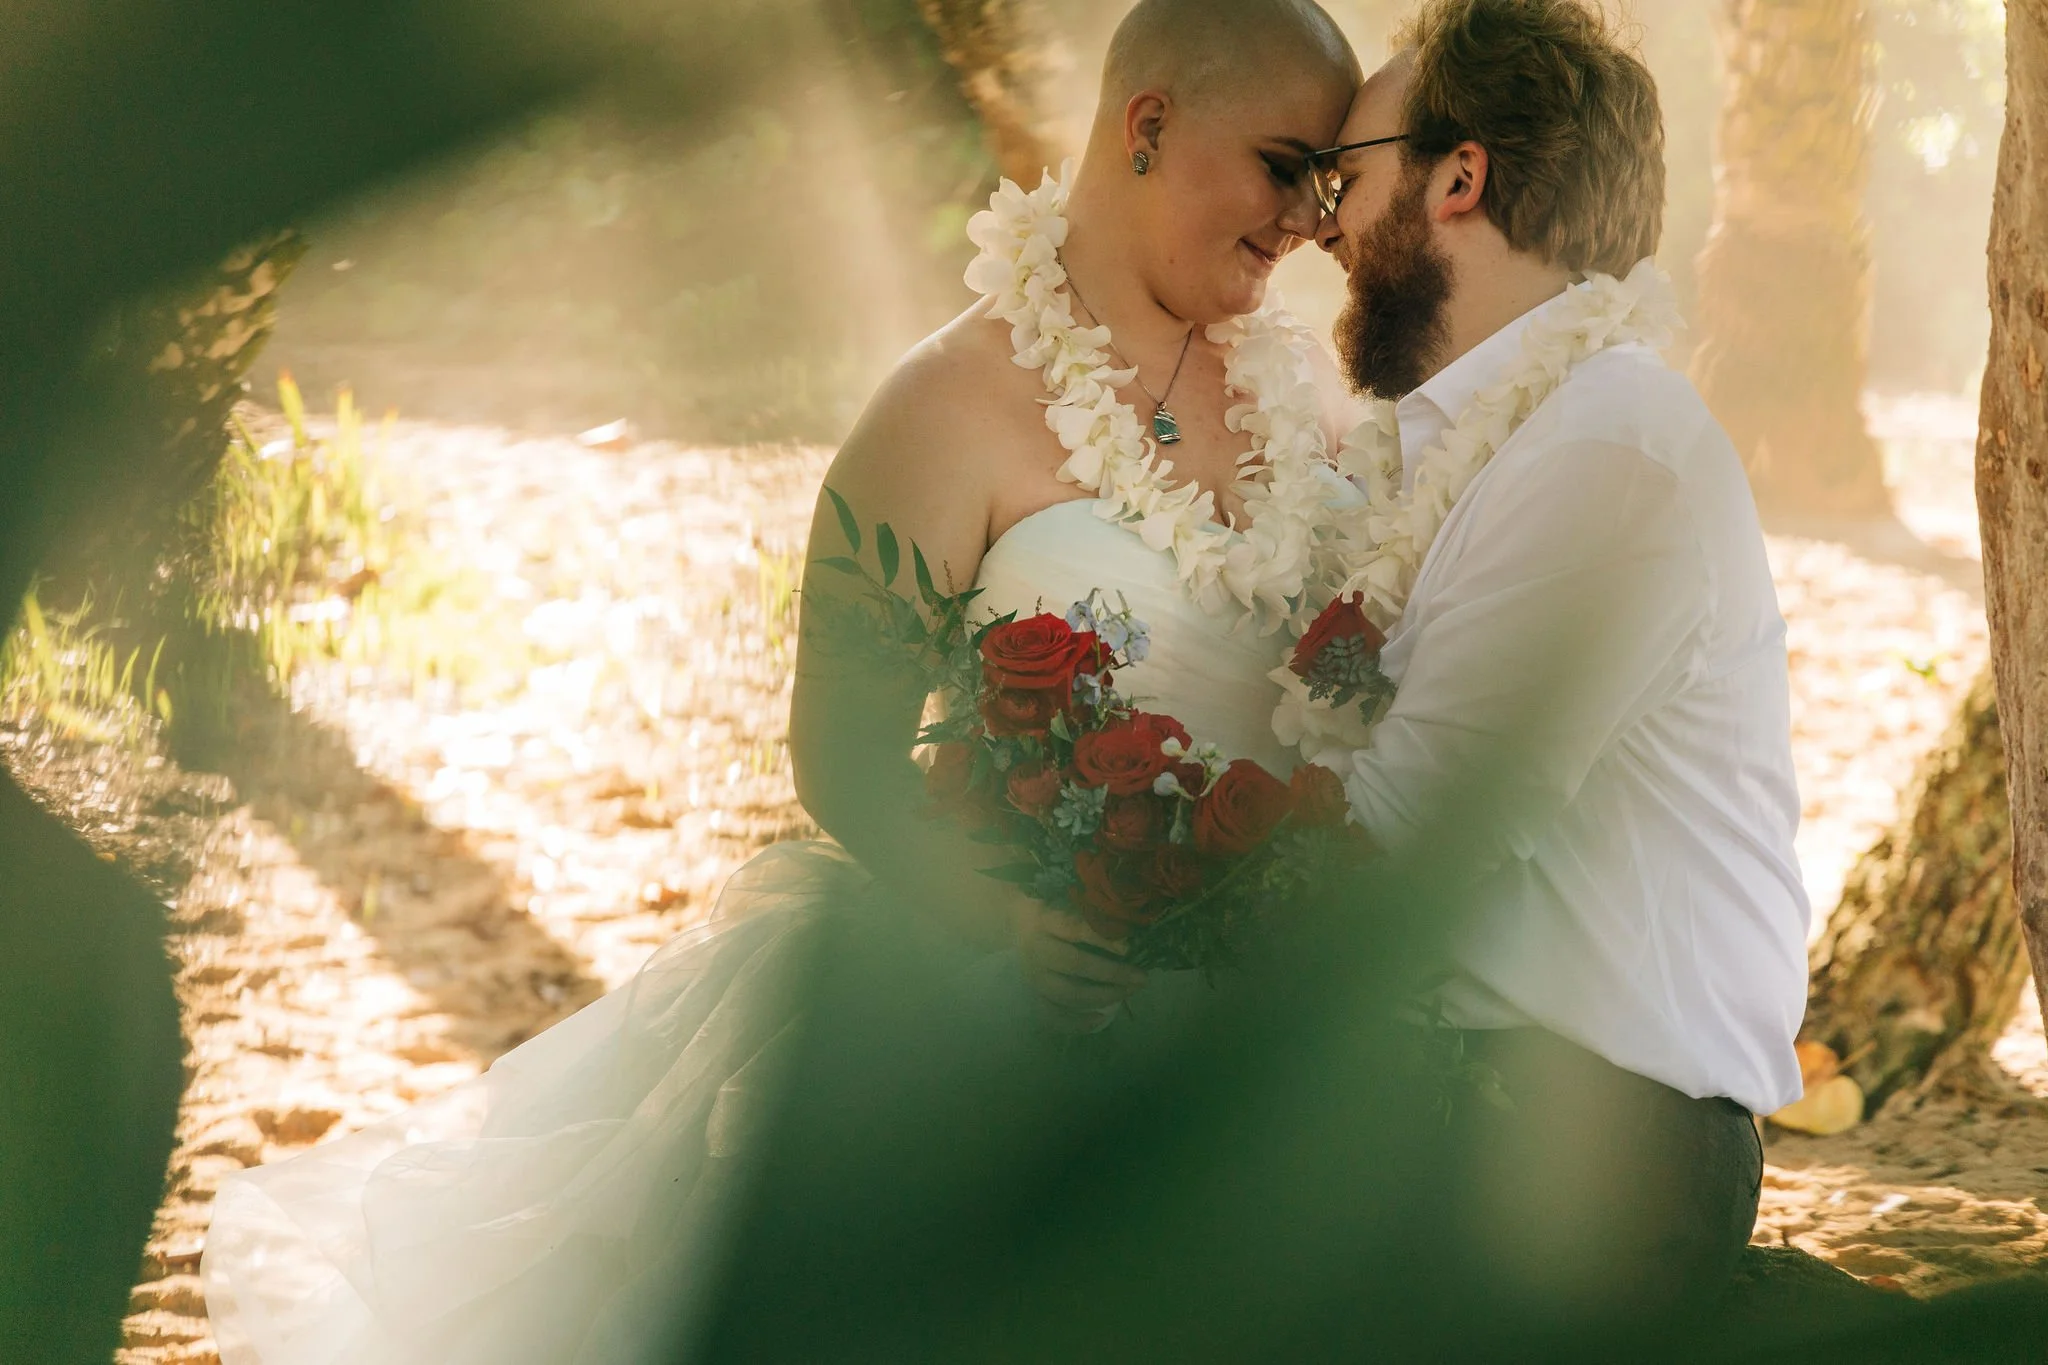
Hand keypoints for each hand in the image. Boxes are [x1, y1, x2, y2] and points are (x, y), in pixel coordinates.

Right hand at [1010, 897, 1146, 1031]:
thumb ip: (1089, 912)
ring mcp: (1033, 976)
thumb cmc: (1049, 909)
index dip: (1102, 939)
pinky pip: (1053, 1015)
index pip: (1073, 929)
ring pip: (1067, 993)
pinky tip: (1100, 1019)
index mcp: (1044, 920)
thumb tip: (1128, 931)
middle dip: (1112, 973)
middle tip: (1140, 977)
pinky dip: (1077, 1022)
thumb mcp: (1063, 900)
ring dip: (1103, 996)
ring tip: (1129, 992)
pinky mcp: (1033, 994)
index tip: (1129, 948)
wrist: (1014, 924)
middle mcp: (1036, 949)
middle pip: (1074, 964)